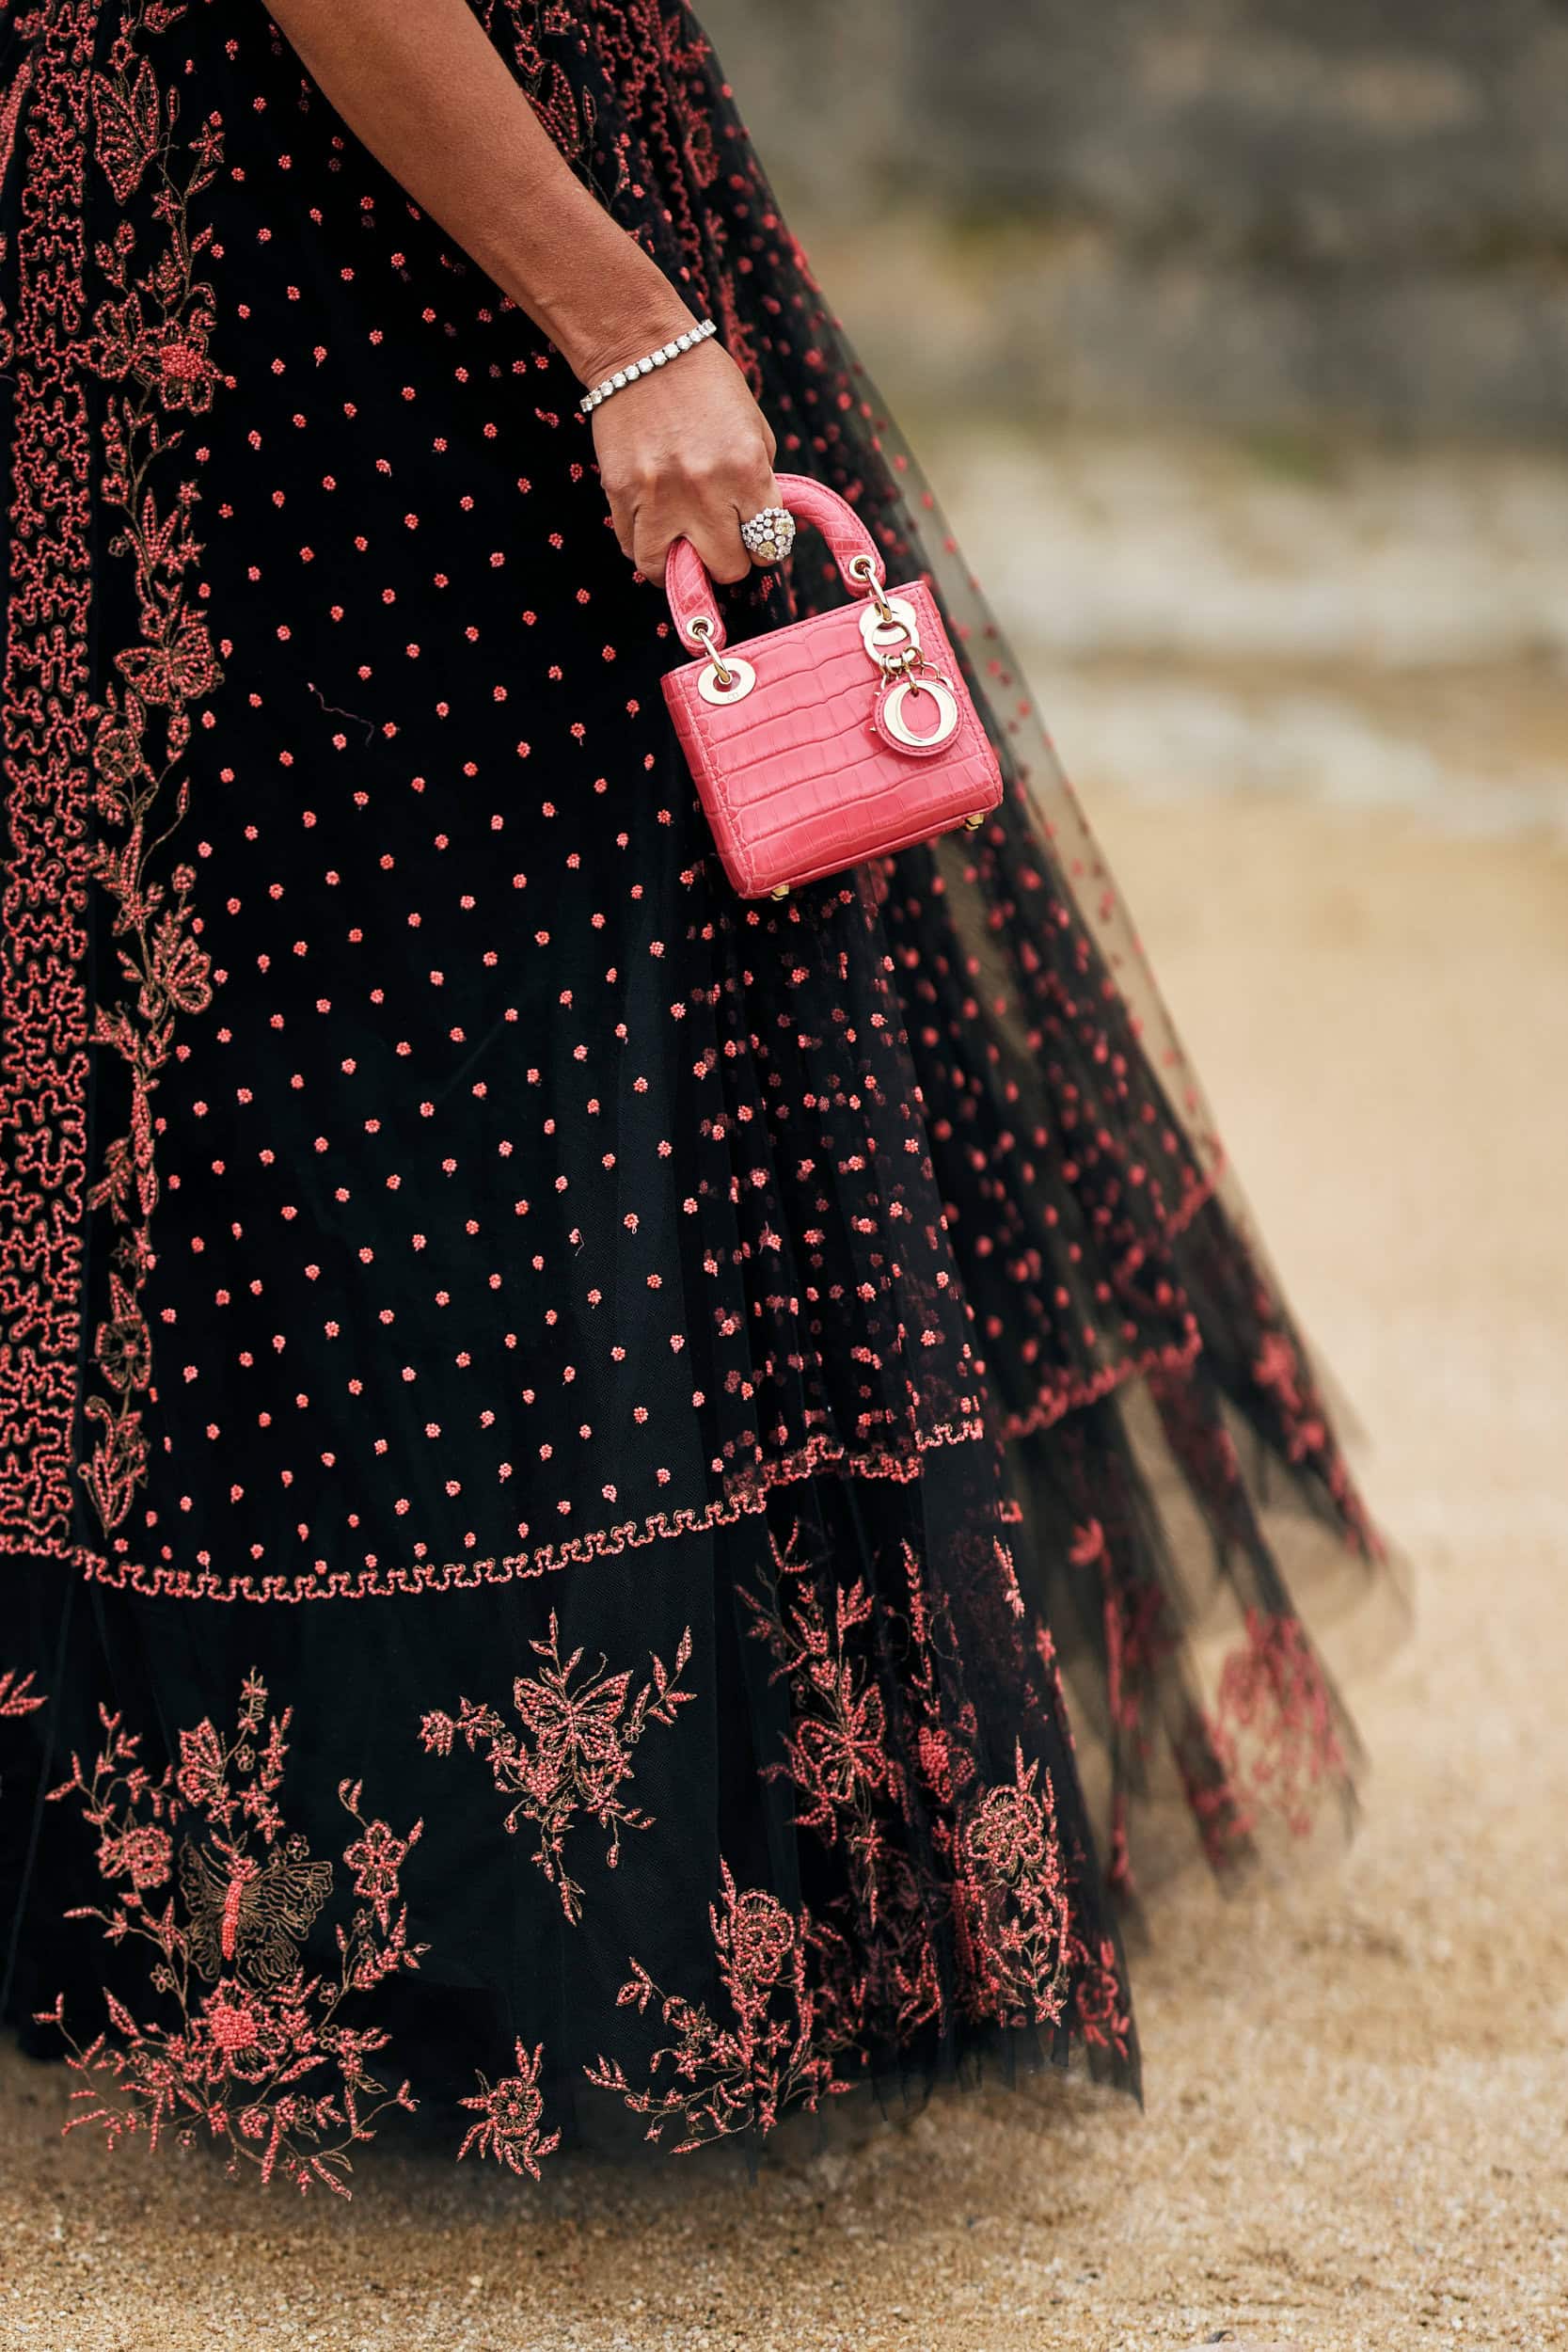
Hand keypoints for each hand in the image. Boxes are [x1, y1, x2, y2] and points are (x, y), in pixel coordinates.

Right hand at [587, 335, 779, 585]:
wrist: (642, 349)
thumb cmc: (705, 383)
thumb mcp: (753, 426)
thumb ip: (760, 480)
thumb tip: (759, 527)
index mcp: (747, 470)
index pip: (769, 545)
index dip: (763, 544)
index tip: (752, 534)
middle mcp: (706, 490)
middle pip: (728, 569)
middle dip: (727, 558)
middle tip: (718, 539)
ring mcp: (659, 497)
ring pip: (671, 572)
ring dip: (679, 565)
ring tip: (681, 545)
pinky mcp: (621, 494)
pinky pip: (633, 548)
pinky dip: (646, 547)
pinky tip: (654, 528)